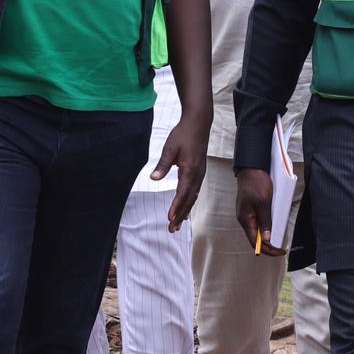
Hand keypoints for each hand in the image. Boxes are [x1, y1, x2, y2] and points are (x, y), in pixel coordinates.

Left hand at [152, 112, 211, 227]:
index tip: (170, 217)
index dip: (176, 206)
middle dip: (180, 215)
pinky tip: (184, 209)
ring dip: (185, 211)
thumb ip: (162, 164)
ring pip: (193, 197)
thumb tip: (153, 178)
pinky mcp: (199, 172)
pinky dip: (189, 202)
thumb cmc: (183, 134)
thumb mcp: (170, 148)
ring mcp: (200, 174)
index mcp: (190, 170)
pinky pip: (194, 191)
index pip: (183, 193)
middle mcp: (197, 175)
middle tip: (172, 229)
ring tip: (177, 225)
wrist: (198, 124)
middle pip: (189, 199)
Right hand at [235, 168, 274, 252]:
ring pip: (257, 230)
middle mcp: (245, 218)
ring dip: (267, 237)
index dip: (267, 249)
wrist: (252, 168)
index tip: (278, 252)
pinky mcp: (251, 208)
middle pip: (255, 238)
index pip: (255, 241)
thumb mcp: (263, 203)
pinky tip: (273, 228)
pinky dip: (266, 227)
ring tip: (278, 240)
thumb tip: (266, 239)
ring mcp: (247, 213)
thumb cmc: (256, 183)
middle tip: (280, 248)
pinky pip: (258, 222)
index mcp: (245, 219)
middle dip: (268, 245)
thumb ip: (265, 221)